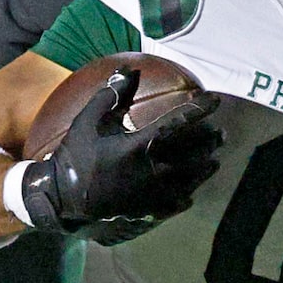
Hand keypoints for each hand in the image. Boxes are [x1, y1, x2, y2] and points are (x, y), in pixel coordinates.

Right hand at [19, 70, 221, 239]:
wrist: (62, 199)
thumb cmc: (74, 156)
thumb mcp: (88, 121)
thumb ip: (111, 95)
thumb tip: (130, 70)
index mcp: (139, 145)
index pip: (178, 122)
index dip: (199, 109)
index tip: (215, 100)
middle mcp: (152, 169)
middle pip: (193, 153)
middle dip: (209, 141)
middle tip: (220, 135)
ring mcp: (153, 194)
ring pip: (191, 179)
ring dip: (205, 168)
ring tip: (214, 161)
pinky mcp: (149, 212)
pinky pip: (178, 203)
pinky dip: (187, 194)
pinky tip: (190, 191)